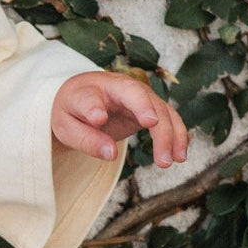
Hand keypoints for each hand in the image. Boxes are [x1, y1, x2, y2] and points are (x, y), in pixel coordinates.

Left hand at [51, 71, 188, 167]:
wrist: (83, 99)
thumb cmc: (73, 113)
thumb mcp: (67, 128)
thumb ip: (86, 140)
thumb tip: (111, 154)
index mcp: (86, 91)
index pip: (89, 97)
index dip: (93, 107)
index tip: (98, 119)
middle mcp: (116, 87)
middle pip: (134, 93)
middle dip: (144, 107)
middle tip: (151, 124)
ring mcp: (138, 95)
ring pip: (159, 107)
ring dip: (167, 132)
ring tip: (167, 161)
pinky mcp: (151, 107)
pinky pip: (168, 118)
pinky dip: (177, 135)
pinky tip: (180, 155)